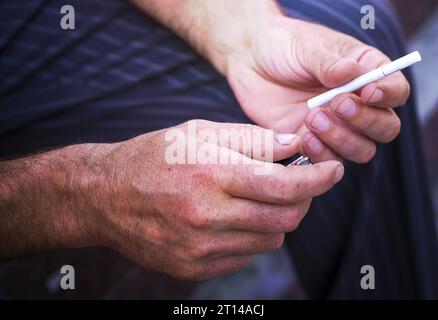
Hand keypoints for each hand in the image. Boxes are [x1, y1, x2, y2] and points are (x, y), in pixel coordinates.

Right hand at [89, 120, 343, 278]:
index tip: (333, 171)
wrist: (105, 196)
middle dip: (302, 201)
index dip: (318, 180)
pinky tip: (232, 218)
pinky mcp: (195, 267)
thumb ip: (249, 139)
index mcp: (209, 176)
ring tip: (255, 199)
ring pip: (269, 239)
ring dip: (276, 218)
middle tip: (296, 184)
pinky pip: (246, 256)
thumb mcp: (196, 133)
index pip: (282, 186)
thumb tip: (294, 145)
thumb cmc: (152, 157)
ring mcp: (201, 249)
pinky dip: (251, 236)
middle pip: (284, 218)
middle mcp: (207, 217)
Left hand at [223, 14, 407, 162]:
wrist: (250, 61)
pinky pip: (330, 160)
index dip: (388, 96)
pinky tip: (305, 138)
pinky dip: (323, 154)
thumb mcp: (308, 47)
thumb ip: (330, 64)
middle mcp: (357, 103)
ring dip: (342, 139)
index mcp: (366, 72)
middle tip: (336, 104)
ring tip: (313, 117)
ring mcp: (336, 126)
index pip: (395, 91)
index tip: (368, 92)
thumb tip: (351, 75)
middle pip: (385, 128)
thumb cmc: (283, 45)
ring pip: (362, 150)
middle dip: (365, 121)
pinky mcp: (312, 141)